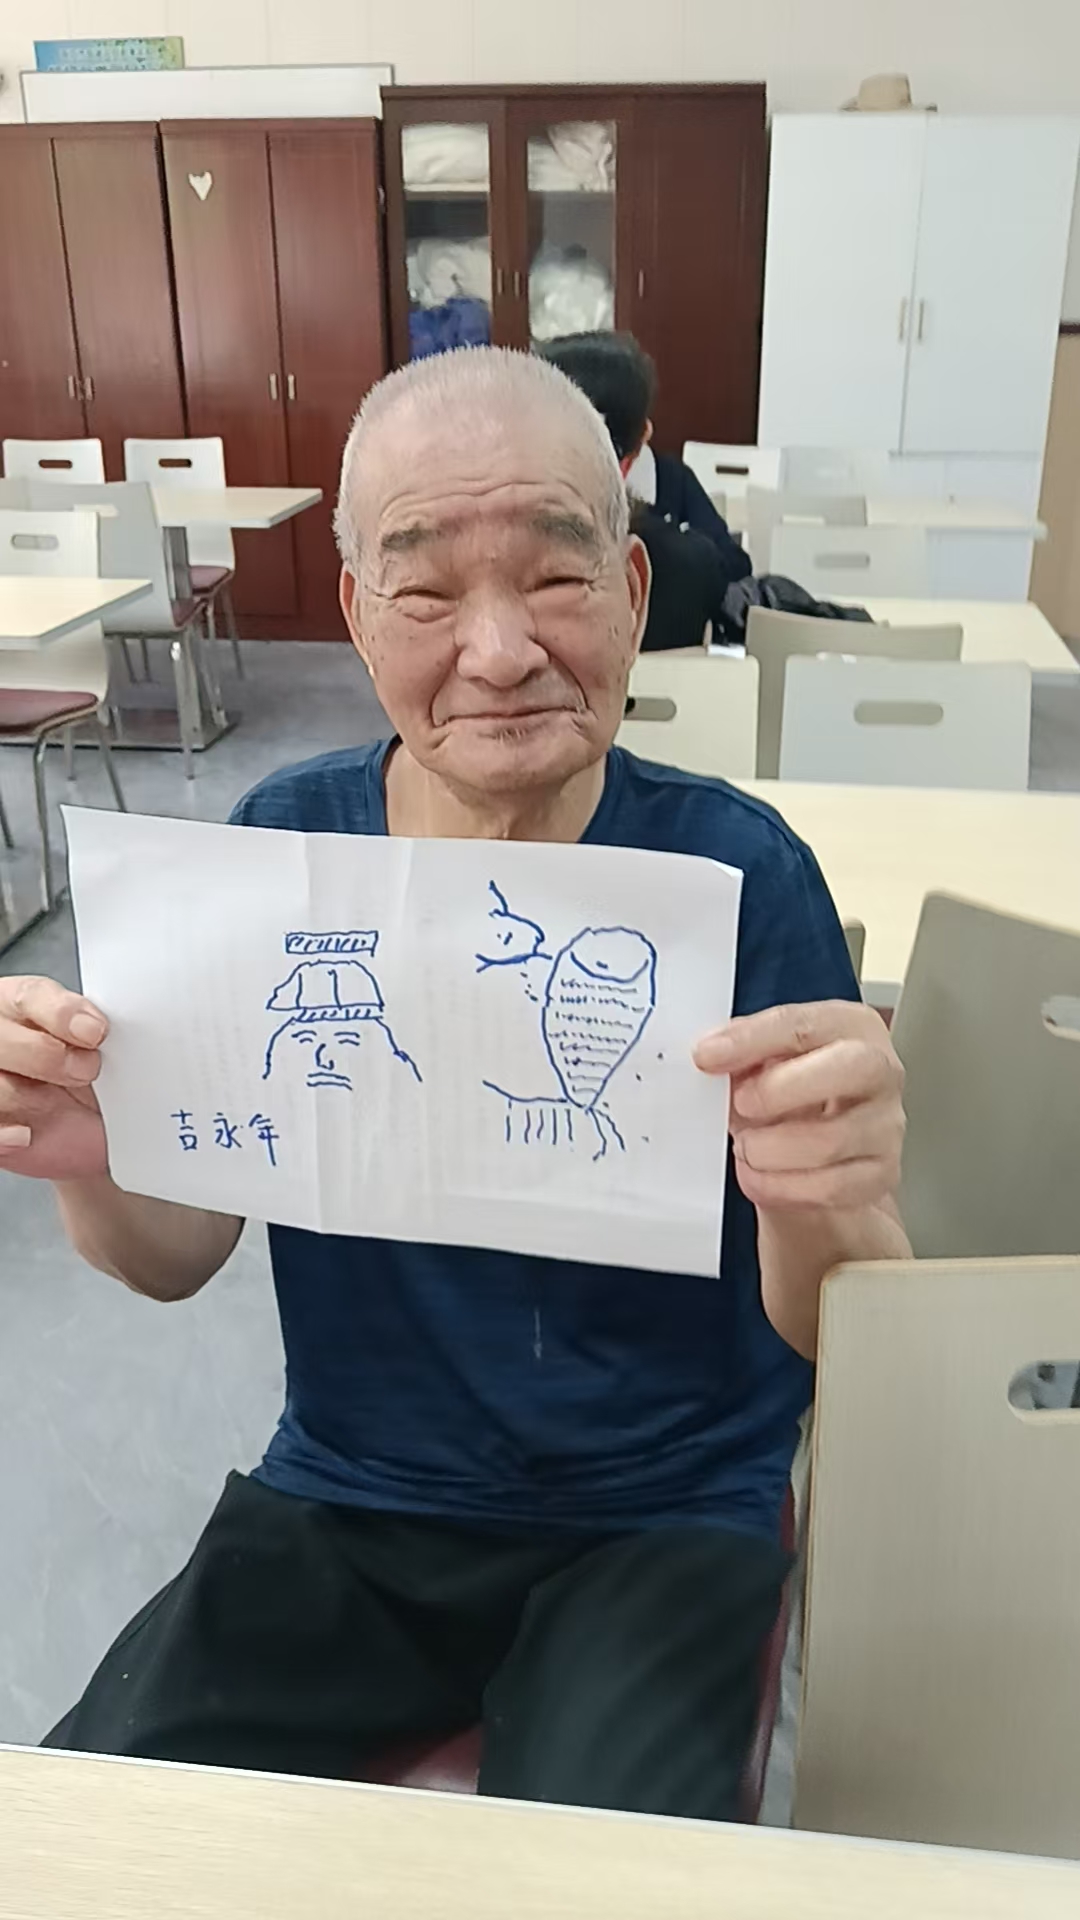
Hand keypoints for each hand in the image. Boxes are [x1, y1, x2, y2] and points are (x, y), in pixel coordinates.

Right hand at [0, 976, 108, 1181]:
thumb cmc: (95, 1084)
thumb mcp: (104, 1052)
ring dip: (24, 1097)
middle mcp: (2, 1039)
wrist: (91, 1135)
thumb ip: (96, 1033)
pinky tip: (25, 1135)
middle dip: (44, 1055)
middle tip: (85, 1071)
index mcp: (25, 1008)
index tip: (95, 1032)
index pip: (30, 997)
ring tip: (52, 1105)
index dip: (60, 1013)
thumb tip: (105, 1027)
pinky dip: (5, 1132)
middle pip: (2, 1037)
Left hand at [693, 999, 904, 1214]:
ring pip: (830, 1140)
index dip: (752, 1039)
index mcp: (851, 1027)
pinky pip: (829, 1188)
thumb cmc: (792, 1093)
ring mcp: (886, 1126)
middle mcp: (879, 1072)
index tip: (707, 1055)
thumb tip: (711, 1054)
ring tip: (745, 1146)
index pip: (805, 1024)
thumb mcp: (767, 1060)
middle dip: (779, 1089)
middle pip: (848, 1068)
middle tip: (739, 1104)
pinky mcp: (879, 1175)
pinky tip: (758, 1175)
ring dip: (769, 1149)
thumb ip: (744, 1052)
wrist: (814, 1149)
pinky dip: (780, 1186)